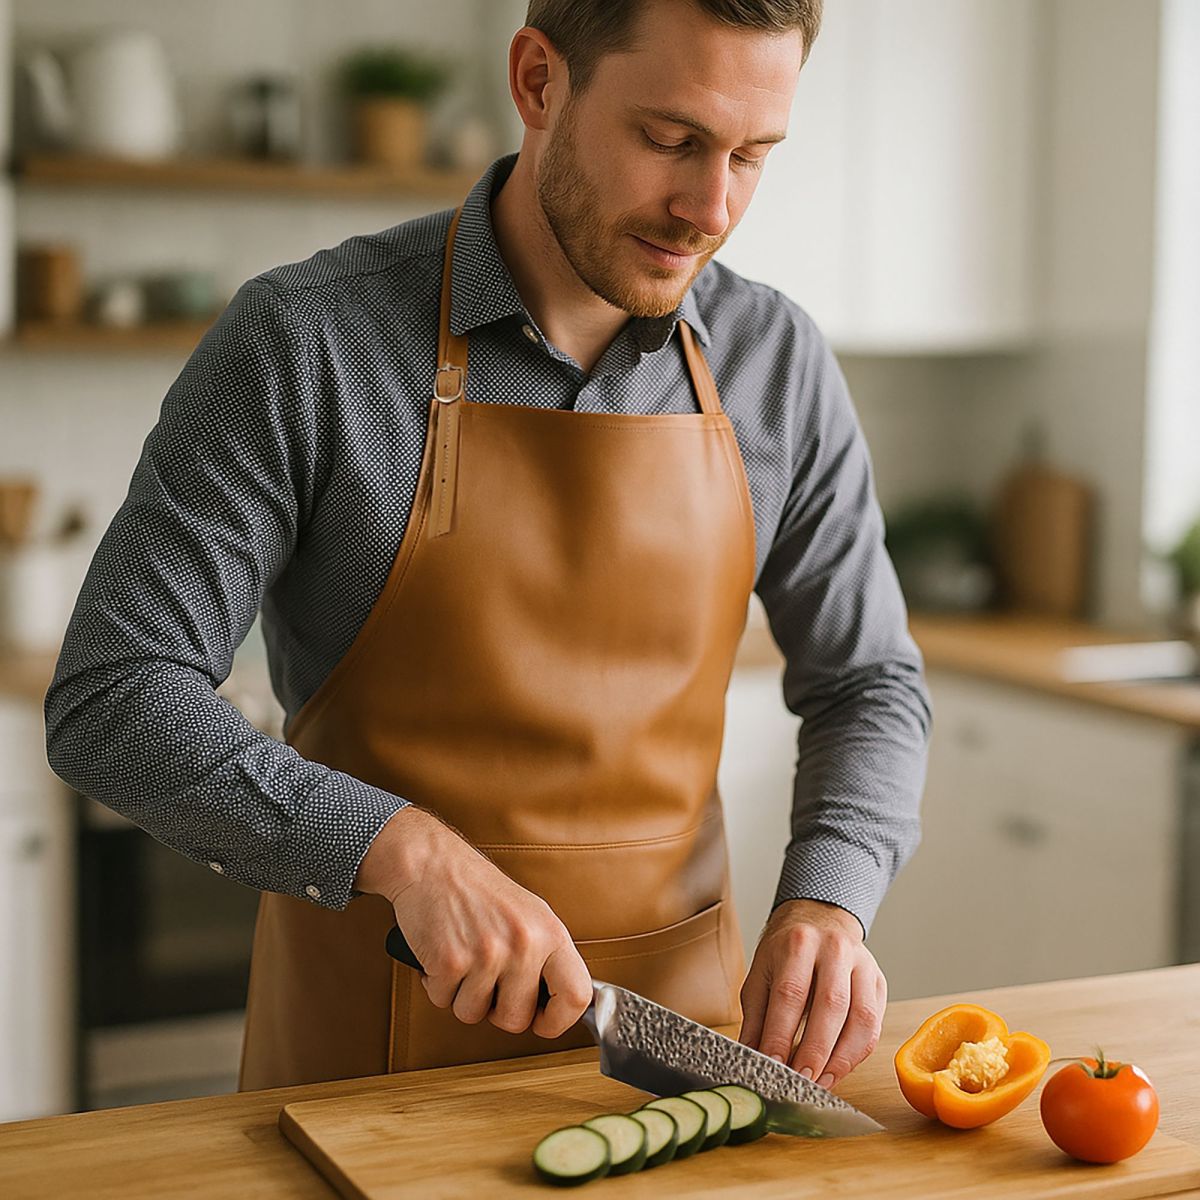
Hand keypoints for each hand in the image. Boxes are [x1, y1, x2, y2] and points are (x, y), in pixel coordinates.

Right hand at [354, 807, 592, 1038]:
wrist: (432, 863)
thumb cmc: (479, 891)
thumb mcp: (529, 915)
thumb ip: (546, 957)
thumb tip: (559, 1005)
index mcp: (551, 932)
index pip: (577, 995)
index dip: (559, 1021)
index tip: (541, 1022)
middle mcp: (524, 943)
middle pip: (516, 1020)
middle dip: (496, 1010)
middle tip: (486, 980)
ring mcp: (487, 953)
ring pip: (474, 1015)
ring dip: (463, 996)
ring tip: (463, 959)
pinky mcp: (450, 960)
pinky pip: (443, 1002)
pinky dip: (437, 985)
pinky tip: (441, 953)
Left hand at [737, 898, 886, 1089]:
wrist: (819, 920)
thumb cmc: (784, 952)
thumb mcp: (760, 975)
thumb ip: (756, 1017)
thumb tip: (750, 1058)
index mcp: (798, 942)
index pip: (790, 993)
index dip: (781, 1034)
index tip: (772, 1065)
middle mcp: (834, 949)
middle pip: (830, 1005)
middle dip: (815, 1050)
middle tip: (800, 1080)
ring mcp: (862, 964)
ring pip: (860, 1018)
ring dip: (841, 1058)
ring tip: (822, 1082)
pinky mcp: (879, 981)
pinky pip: (874, 1024)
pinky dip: (857, 1053)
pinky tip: (839, 1068)